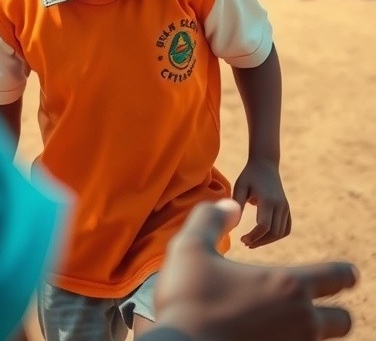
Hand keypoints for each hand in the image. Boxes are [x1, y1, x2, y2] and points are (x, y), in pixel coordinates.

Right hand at [153, 199, 356, 340]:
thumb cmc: (186, 298)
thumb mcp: (191, 246)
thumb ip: (212, 217)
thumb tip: (231, 206)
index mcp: (287, 285)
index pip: (336, 276)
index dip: (344, 273)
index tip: (349, 273)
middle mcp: (298, 321)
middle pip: (343, 321)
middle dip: (336, 313)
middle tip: (320, 307)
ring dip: (313, 332)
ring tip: (291, 324)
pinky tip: (268, 337)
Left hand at [233, 157, 290, 246]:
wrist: (265, 164)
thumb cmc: (249, 175)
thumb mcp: (240, 186)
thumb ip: (237, 204)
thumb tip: (233, 225)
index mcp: (267, 200)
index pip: (264, 226)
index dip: (253, 236)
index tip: (242, 239)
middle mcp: (280, 205)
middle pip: (273, 232)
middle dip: (259, 241)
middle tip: (245, 243)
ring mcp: (285, 207)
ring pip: (281, 233)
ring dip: (268, 241)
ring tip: (253, 242)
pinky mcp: (287, 208)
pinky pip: (286, 228)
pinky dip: (277, 236)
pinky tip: (264, 237)